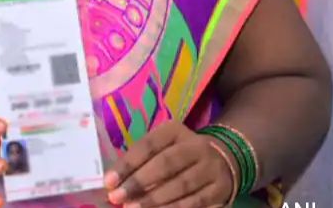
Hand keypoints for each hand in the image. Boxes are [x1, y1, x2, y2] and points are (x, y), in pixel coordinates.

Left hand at [105, 121, 233, 207]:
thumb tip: (113, 184)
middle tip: (118, 197)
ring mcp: (211, 167)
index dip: (127, 163)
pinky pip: (196, 202)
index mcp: (175, 131)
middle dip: (139, 183)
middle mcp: (196, 146)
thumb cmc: (178, 155)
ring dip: (154, 200)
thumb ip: (140, 161)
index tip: (109, 182)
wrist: (223, 160)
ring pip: (181, 185)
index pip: (148, 145)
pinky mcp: (221, 189)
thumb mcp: (162, 147)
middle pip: (165, 164)